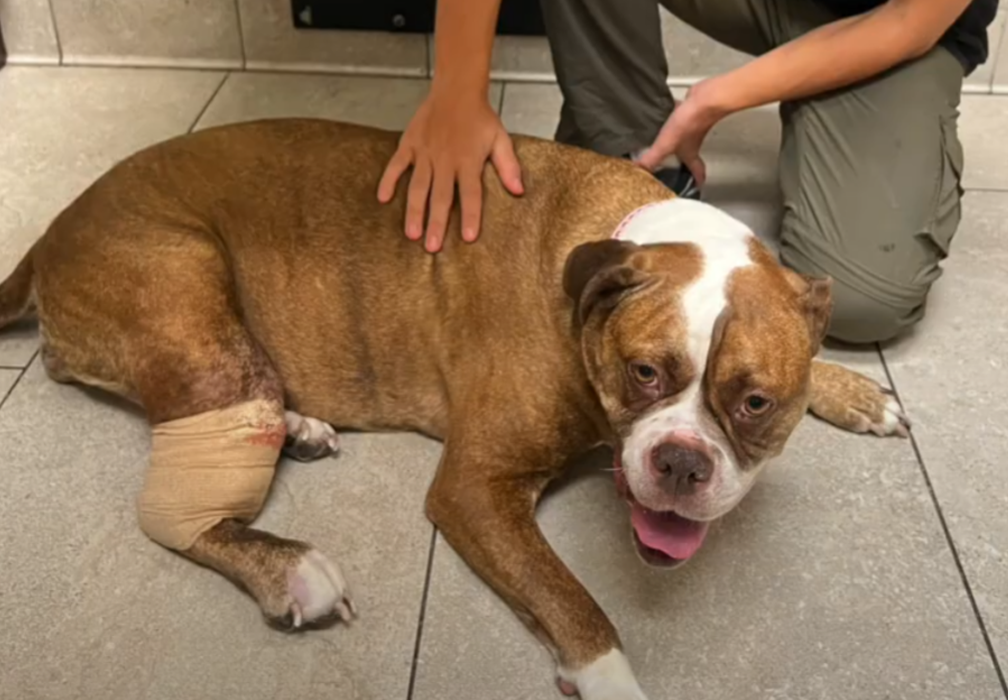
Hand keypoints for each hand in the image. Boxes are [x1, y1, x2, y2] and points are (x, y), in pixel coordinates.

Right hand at [377, 88, 523, 252]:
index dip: (471, 216)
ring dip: (414, 211)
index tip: (469, 238)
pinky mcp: (410, 144)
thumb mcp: (500, 139)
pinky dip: (388, 180)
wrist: (457, 90)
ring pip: (418, 187)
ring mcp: (425, 153)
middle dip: (436, 223)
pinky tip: (383, 198)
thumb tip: (519, 191)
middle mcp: (445, 161)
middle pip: (441, 197)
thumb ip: (508, 166)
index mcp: (468, 162)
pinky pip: (396, 165)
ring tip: (412, 234)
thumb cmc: (480, 118)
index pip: (471, 194)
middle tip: (432, 247)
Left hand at [635, 81, 727, 185]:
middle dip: (684, 162)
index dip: (697, 180)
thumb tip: (639, 170)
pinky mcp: (689, 113)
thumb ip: (651, 159)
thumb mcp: (665, 145)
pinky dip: (672, 121)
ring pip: (685, 138)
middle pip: (690, 156)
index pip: (697, 172)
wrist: (704, 100)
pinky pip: (679, 120)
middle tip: (676, 166)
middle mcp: (692, 142)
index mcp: (690, 154)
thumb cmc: (691, 122)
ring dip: (676, 141)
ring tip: (664, 142)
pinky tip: (663, 117)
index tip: (696, 186)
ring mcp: (692, 127)